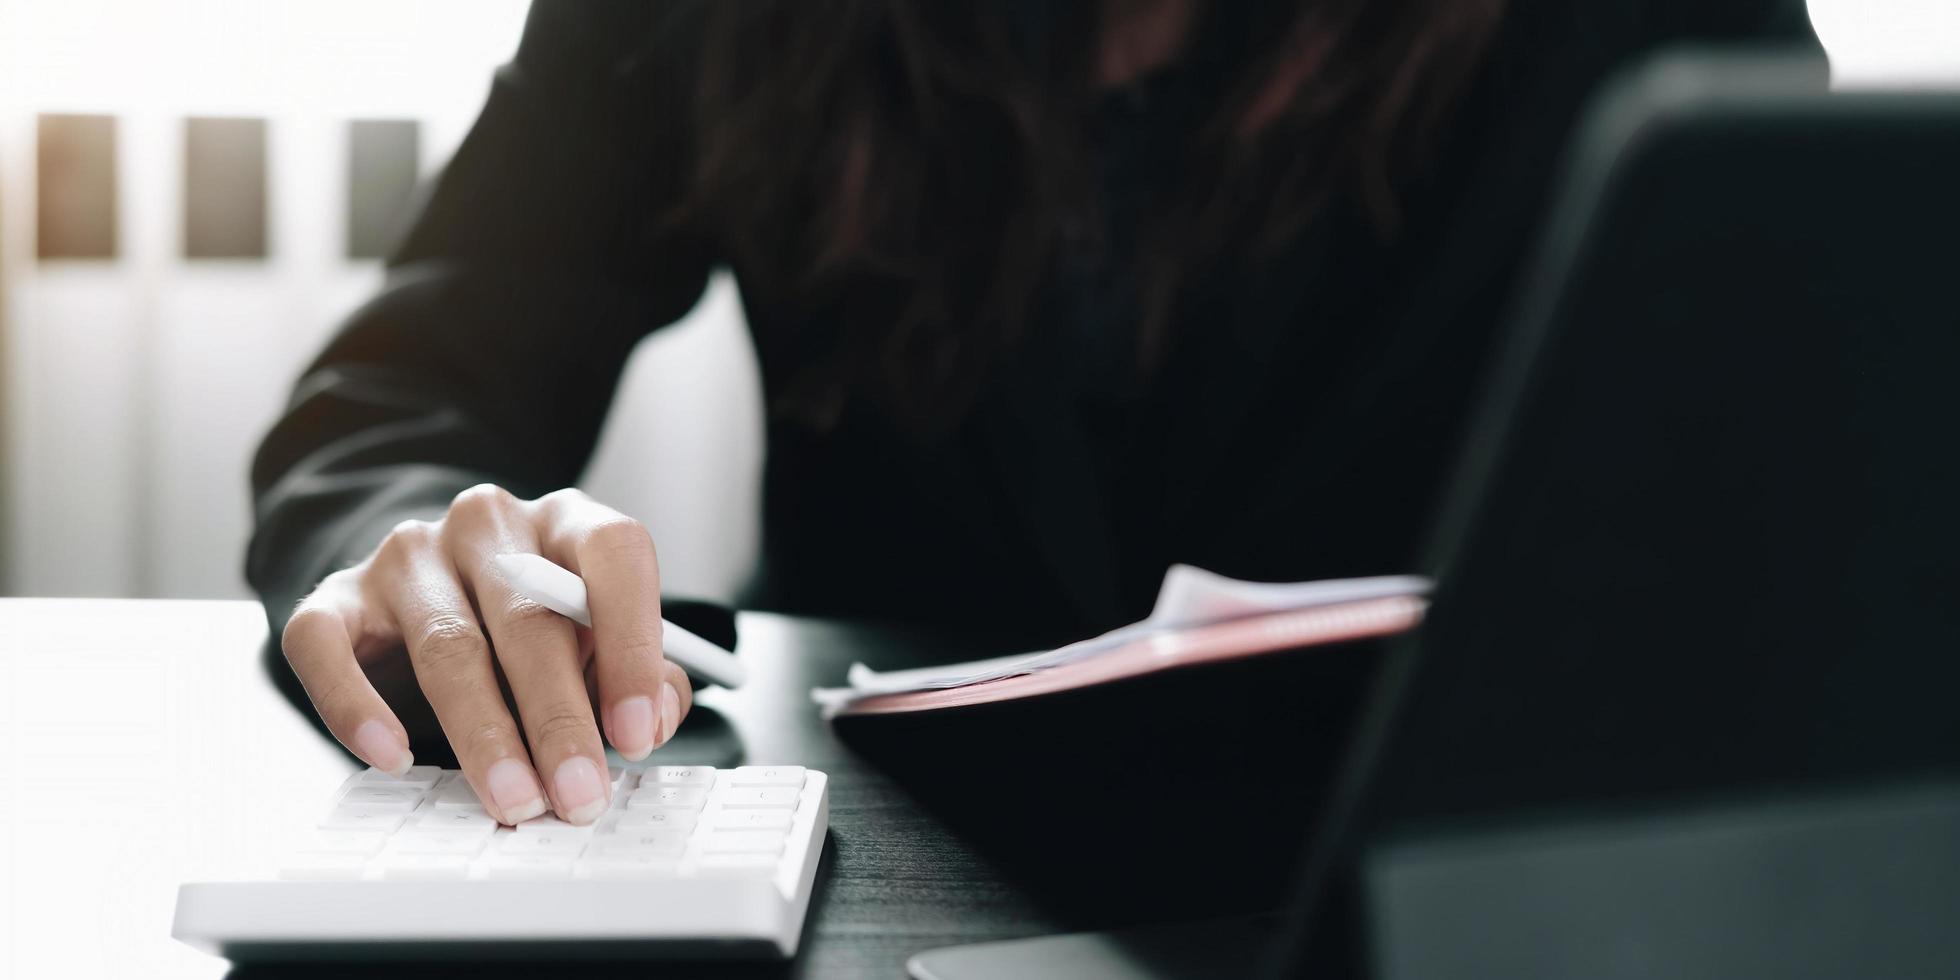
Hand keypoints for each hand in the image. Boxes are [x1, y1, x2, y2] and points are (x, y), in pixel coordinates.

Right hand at [281, 485, 691, 824]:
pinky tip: (392, 756)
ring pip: (448, 645)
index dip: (632, 646)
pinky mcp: (336, 596)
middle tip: (578, 794)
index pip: (615, 556)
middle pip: (530, 618)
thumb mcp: (599, 643)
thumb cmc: (530, 629)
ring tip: (514, 798)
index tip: (637, 732)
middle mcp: (487, 525)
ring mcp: (407, 554)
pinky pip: (328, 648)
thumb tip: (654, 719)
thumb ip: (644, 676)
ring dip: (485, 733)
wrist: (425, 596)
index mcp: (567, 522)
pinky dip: (357, 707)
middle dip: (559, 719)